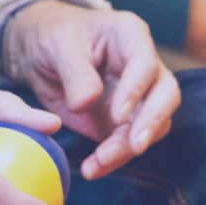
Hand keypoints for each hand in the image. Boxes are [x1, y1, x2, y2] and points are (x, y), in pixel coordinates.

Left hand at [4, 1, 180, 180]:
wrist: (40, 53)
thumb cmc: (53, 36)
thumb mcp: (58, 45)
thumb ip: (75, 73)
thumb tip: (86, 103)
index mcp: (130, 35)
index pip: (145, 63)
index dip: (136, 90)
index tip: (117, 115)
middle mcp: (143, 66)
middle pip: (165, 95)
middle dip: (151, 123)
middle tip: (134, 146)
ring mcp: (138, 95)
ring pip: (152, 125)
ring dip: (128, 148)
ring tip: (97, 163)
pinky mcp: (124, 121)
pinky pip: (128, 143)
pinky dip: (113, 159)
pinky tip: (92, 169)